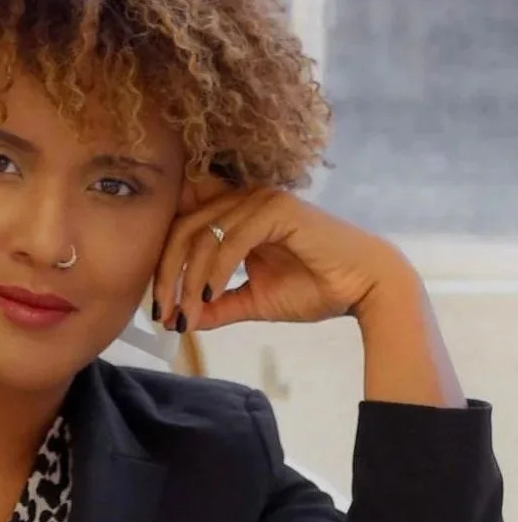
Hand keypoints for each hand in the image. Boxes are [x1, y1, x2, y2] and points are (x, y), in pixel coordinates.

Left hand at [153, 175, 416, 331]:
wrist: (364, 289)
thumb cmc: (315, 289)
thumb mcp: (253, 301)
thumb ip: (218, 306)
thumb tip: (182, 321)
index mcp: (234, 215)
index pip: (181, 229)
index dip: (162, 265)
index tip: (157, 307)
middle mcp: (242, 200)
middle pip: (182, 230)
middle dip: (165, 275)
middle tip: (161, 314)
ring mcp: (260, 199)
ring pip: (203, 236)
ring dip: (188, 280)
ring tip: (185, 314)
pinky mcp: (277, 208)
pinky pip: (231, 239)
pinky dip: (215, 270)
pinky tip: (209, 296)